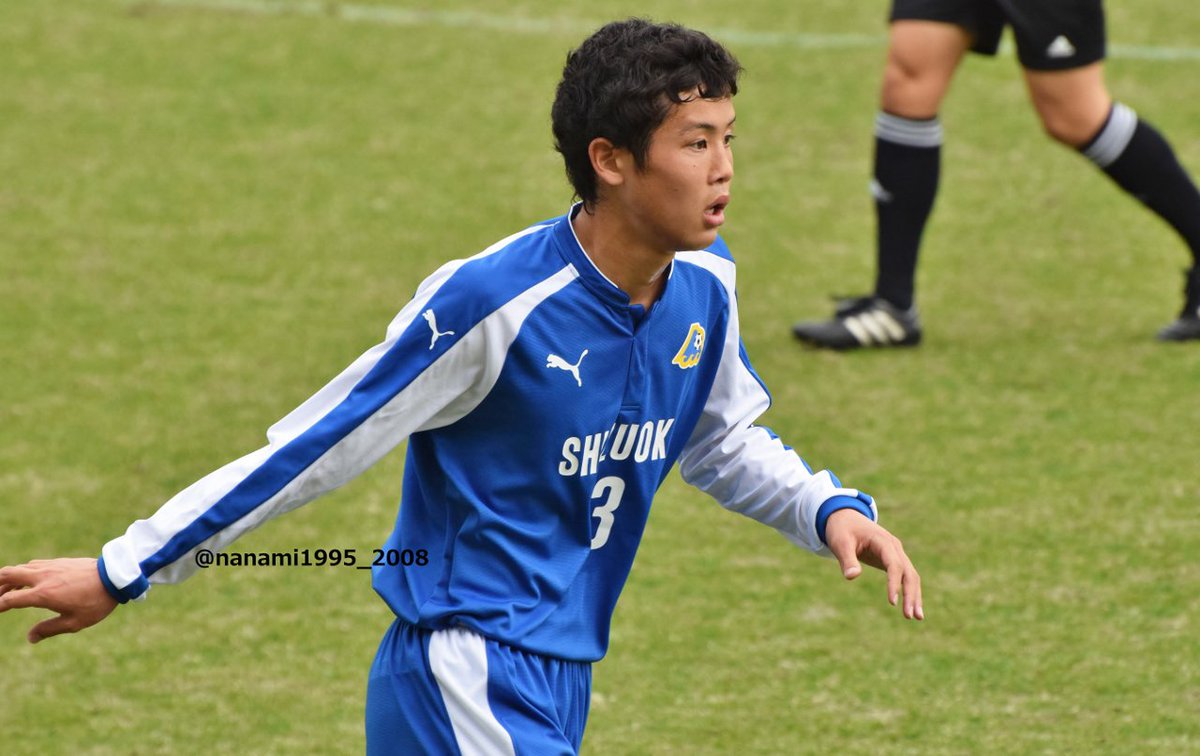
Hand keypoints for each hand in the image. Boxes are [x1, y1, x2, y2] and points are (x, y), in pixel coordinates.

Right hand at [0, 558, 118, 643]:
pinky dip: (23, 572)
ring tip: (5, 591)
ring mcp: (50, 567)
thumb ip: (49, 629)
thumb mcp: (74, 623)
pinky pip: (34, 565)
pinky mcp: (59, 562)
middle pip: (8, 574)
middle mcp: (42, 577)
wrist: (115, 577)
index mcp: (43, 594)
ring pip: (20, 568)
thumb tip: (31, 638)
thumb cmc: (96, 602)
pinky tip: (27, 581)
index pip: (10, 599)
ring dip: (9, 578)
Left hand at [824, 509, 922, 619]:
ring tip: (916, 618)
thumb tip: (852, 577)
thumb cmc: (842, 530)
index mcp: (882, 541)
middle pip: (909, 572)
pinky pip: (904, 576)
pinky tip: (909, 607)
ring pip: (911, 576)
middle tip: (910, 616)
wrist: (845, 517)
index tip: (892, 602)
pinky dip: (909, 591)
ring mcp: (895, 553)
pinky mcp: (892, 560)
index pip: (894, 564)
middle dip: (911, 594)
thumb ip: (847, 559)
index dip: (894, 583)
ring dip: (914, 595)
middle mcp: (894, 547)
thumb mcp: (840, 543)